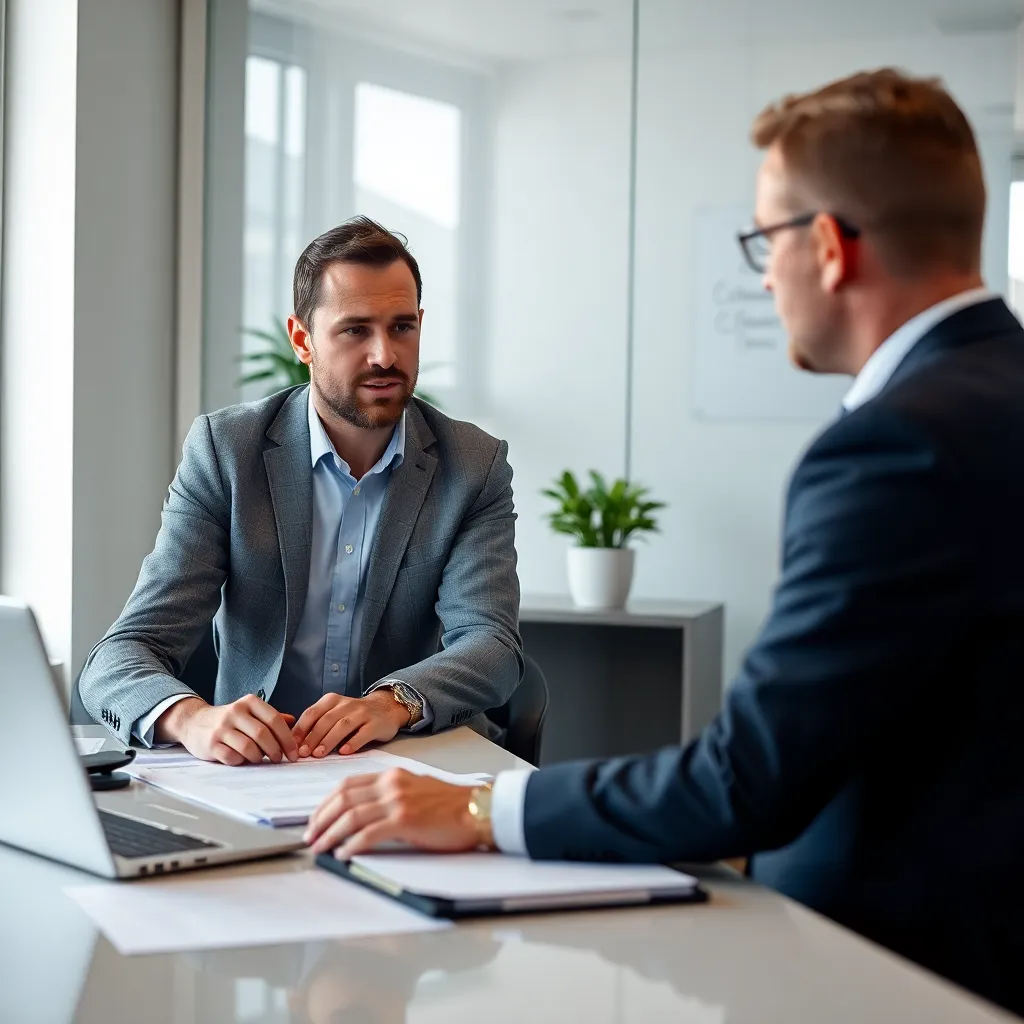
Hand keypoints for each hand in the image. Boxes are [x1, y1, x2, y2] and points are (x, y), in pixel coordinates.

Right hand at [155, 694, 297, 764]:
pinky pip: (232, 758)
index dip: (287, 739)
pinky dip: (242, 762)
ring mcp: (221, 728)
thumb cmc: (229, 720)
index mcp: (249, 702)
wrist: (194, 722)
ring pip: (248, 747)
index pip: (274, 720)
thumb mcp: (250, 712)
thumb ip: (271, 717)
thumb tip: (293, 722)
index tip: (294, 753)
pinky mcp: (211, 744)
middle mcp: (235, 712)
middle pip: (263, 734)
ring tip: (260, 759)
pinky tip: (243, 759)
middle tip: (280, 759)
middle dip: (276, 750)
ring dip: (259, 757)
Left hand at [292, 690, 409, 758]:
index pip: (312, 713)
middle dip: (313, 737)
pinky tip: (344, 752)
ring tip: (319, 754)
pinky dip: (353, 743)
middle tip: (303, 753)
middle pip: (326, 720)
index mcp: (332, 700)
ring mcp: (363, 713)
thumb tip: (295, 744)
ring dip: (329, 740)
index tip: (292, 746)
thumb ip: (318, 724)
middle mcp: (347, 704)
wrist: (386, 708)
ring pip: (343, 725)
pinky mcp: (376, 724)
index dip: (301, 730)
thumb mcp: (334, 713)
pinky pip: (363, 733)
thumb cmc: (354, 715)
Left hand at [304, 768, 492, 856]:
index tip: (316, 818)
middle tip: (310, 835)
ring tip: (320, 848)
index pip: (348, 785)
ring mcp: (397, 801)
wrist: (477, 809)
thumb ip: (391, 796)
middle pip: (343, 798)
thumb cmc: (452, 805)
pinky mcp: (405, 820)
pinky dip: (351, 845)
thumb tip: (364, 814)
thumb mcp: (416, 790)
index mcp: (392, 775)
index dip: (326, 802)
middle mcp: (391, 784)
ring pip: (351, 816)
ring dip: (330, 834)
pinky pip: (368, 834)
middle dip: (321, 818)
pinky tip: (344, 854)